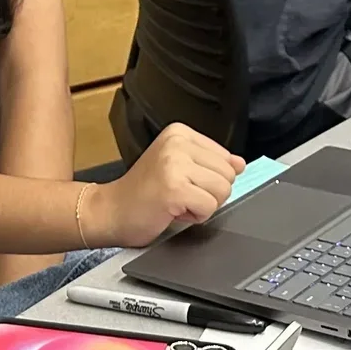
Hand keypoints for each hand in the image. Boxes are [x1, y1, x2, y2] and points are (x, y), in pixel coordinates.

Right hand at [85, 124, 245, 246]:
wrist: (110, 211)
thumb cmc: (143, 193)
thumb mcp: (179, 168)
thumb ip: (211, 163)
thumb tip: (240, 163)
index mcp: (179, 132)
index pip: (226, 158)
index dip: (208, 179)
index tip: (181, 181)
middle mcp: (177, 143)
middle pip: (228, 174)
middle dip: (208, 193)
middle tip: (178, 194)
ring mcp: (174, 164)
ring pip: (222, 191)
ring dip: (202, 205)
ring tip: (176, 201)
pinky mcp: (174, 188)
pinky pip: (209, 207)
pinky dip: (195, 216)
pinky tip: (172, 210)